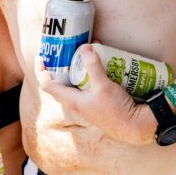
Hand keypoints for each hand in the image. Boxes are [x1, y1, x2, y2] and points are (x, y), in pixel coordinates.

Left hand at [36, 46, 154, 145]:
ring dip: (75, 70)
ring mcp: (86, 105)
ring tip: (81, 55)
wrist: (134, 127)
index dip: (41, 70)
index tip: (41, 57)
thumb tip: (84, 47)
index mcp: (71, 100)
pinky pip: (87, 87)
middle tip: (62, 52)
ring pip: (74, 85)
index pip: (47, 85)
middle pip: (60, 83)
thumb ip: (93, 66)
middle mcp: (76, 104)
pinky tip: (98, 66)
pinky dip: (88, 75)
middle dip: (59, 67)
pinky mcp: (97, 104)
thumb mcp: (103, 85)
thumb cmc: (116, 110)